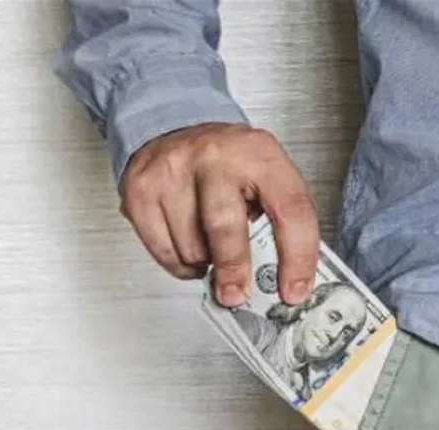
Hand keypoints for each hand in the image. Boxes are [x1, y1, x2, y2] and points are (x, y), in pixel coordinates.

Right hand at [119, 122, 320, 306]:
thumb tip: (283, 276)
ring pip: (191, 247)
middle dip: (233, 270)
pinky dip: (179, 262)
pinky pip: (163, 250)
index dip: (297, 256)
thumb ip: (276, 217)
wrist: (172, 128)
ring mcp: (173, 172)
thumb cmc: (224, 160)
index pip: (290, 209)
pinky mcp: (142, 191)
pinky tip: (187, 245)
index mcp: (258, 153)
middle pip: (225, 227)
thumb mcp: (263, 172)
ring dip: (204, 262)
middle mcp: (214, 157)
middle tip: (235, 293)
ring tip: (209, 245)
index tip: (293, 290)